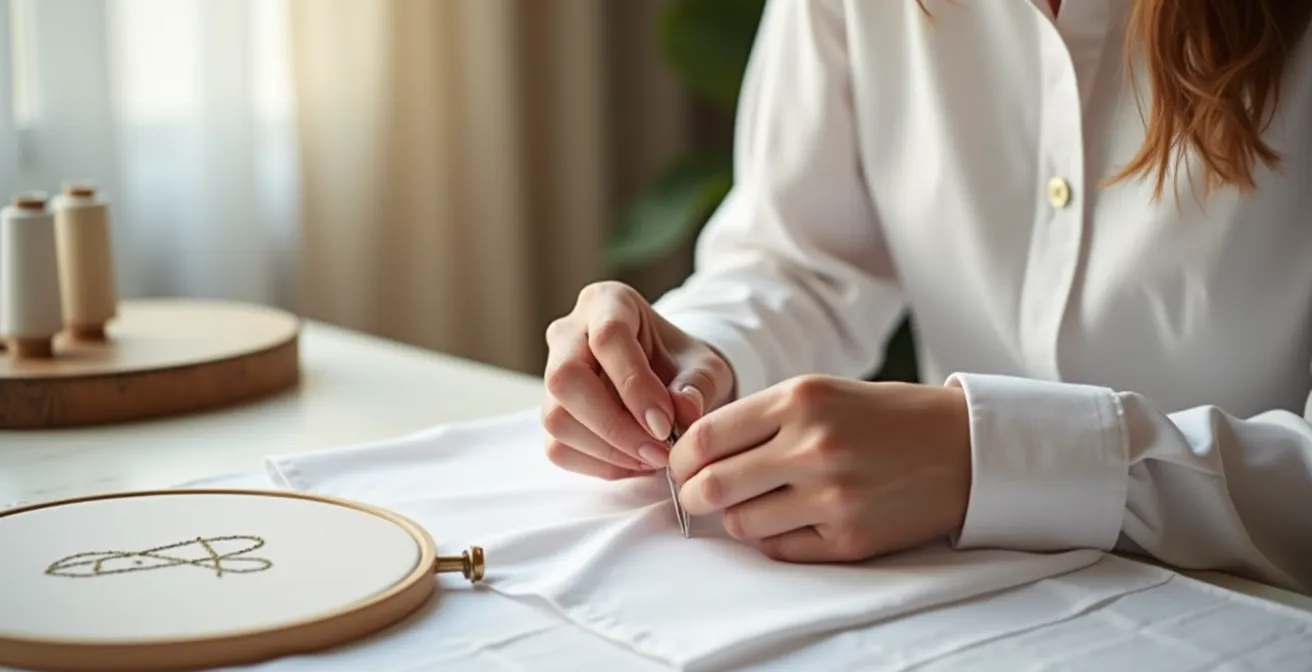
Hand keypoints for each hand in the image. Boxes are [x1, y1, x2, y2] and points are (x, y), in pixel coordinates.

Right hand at [542, 281, 735, 478]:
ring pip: (557, 418)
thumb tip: (684, 413)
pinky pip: (559, 447)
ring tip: (653, 458)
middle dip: (614, 426)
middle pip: (566, 379)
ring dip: (608, 450)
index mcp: (607, 302)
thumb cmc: (681, 362)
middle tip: (659, 451)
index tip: (665, 424)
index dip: (635, 385)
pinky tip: (634, 462)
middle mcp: (569, 333)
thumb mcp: (705, 366)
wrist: (666, 375)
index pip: (608, 338)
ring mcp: (551, 374)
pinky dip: (599, 464)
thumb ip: (698, 385)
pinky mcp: (551, 412)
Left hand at [668, 375, 972, 561]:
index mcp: (800, 400)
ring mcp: (832, 497)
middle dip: (693, 496)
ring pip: (741, 523)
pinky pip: (779, 549)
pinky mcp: (850, 539)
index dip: (680, 457)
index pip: (706, 436)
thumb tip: (692, 454)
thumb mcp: (819, 393)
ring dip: (736, 518)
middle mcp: (813, 447)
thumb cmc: (880, 417)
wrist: (960, 447)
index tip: (681, 465)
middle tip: (697, 496)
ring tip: (756, 504)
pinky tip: (794, 519)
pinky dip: (774, 538)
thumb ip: (758, 419)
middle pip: (713, 485)